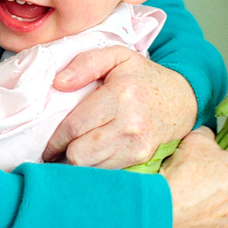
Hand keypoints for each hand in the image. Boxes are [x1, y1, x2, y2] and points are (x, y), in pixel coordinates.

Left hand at [43, 47, 196, 167]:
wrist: (182, 99)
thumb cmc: (142, 76)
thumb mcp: (116, 56)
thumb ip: (85, 63)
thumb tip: (58, 83)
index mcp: (120, 96)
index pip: (75, 127)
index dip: (55, 139)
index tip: (46, 143)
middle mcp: (130, 125)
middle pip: (80, 154)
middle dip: (63, 154)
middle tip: (55, 150)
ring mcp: (138, 145)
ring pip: (92, 168)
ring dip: (77, 163)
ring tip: (70, 153)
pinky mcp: (143, 159)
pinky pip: (108, 172)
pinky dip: (94, 167)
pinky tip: (90, 157)